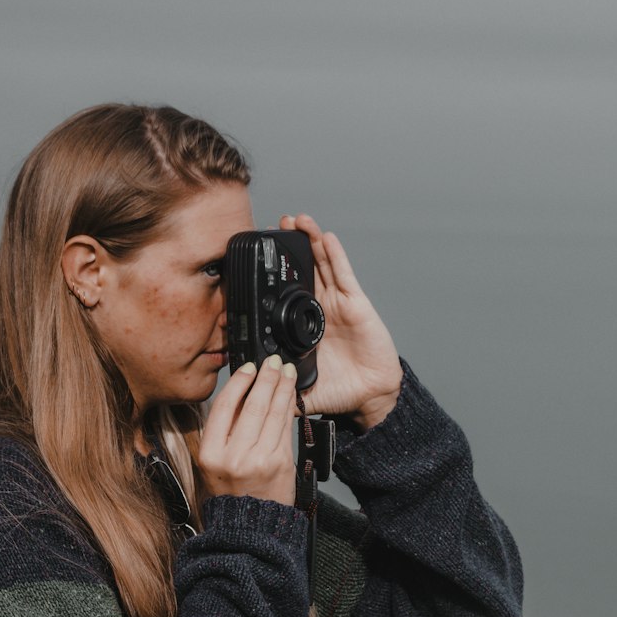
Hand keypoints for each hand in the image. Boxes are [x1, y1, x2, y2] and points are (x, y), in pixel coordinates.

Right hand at [199, 354, 299, 507]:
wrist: (251, 527)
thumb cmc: (232, 493)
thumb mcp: (215, 463)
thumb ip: (225, 432)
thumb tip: (244, 393)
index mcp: (211, 454)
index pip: (224, 407)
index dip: (238, 382)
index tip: (248, 367)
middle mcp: (233, 456)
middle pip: (252, 406)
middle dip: (266, 378)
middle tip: (273, 361)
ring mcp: (258, 460)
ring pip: (273, 414)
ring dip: (282, 388)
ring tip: (286, 372)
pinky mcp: (280, 464)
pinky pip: (286, 428)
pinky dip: (289, 408)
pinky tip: (291, 396)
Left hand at [277, 213, 402, 427]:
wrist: (369, 396)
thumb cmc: (338, 391)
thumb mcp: (296, 389)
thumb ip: (275, 388)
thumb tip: (248, 392)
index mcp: (304, 324)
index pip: (287, 292)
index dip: (276, 273)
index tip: (260, 255)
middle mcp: (320, 308)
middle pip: (305, 269)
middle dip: (292, 246)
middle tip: (277, 225)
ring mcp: (338, 303)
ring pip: (322, 264)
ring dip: (310, 241)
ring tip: (297, 220)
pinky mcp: (356, 304)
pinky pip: (343, 275)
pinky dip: (335, 255)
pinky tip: (326, 238)